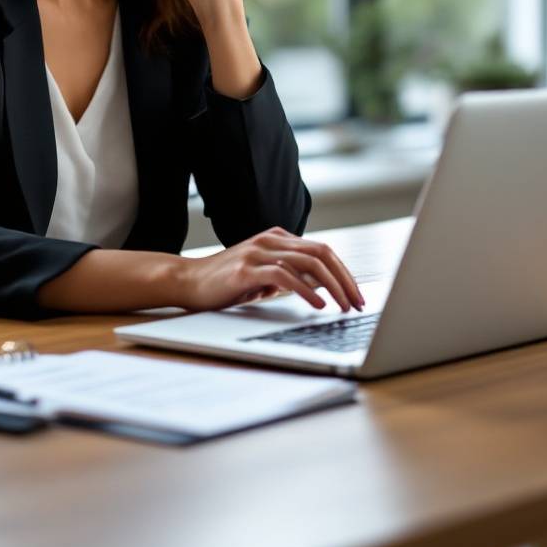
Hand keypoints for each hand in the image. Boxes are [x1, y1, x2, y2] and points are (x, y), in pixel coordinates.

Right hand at [177, 226, 365, 312]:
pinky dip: (306, 291)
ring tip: (343, 307)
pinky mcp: (247, 269)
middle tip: (358, 303)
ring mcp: (259, 252)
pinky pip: (285, 276)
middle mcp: (271, 240)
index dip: (343, 272)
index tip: (356, 294)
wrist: (189, 281)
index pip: (322, 250)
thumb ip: (289, 275)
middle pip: (321, 253)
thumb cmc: (226, 281)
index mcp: (278, 238)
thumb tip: (322, 287)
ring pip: (308, 263)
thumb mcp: (263, 275)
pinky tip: (317, 305)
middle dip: (345, 279)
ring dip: (332, 287)